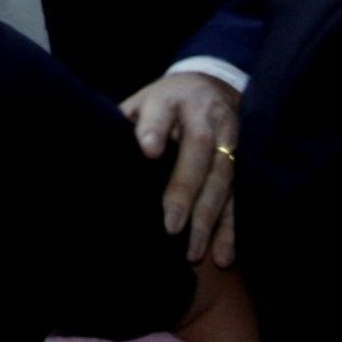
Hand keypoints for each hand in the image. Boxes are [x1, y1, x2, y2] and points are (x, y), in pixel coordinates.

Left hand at [121, 72, 240, 266]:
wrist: (210, 86)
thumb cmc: (161, 105)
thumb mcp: (140, 104)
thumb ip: (124, 128)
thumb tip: (99, 163)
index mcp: (169, 98)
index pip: (161, 111)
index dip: (155, 130)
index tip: (148, 150)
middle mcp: (203, 115)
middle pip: (198, 147)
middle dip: (185, 187)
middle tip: (170, 225)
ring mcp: (227, 137)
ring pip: (222, 176)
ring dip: (209, 217)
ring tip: (193, 251)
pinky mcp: (241, 161)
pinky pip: (237, 196)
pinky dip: (230, 228)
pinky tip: (222, 256)